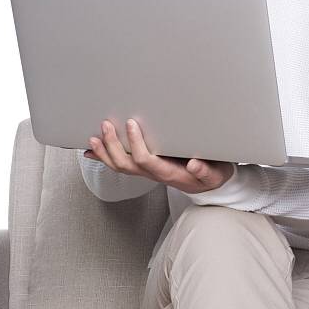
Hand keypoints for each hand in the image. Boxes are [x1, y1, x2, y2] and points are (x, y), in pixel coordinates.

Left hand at [83, 119, 233, 193]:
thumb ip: (205, 171)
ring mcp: (148, 173)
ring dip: (105, 153)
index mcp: (170, 173)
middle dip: (113, 146)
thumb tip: (194, 164)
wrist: (211, 185)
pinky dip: (105, 158)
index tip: (132, 124)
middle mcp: (155, 174)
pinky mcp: (146, 168)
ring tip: (94, 137)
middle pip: (127, 165)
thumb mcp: (215, 174)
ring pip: (121, 167)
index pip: (147, 160)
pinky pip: (122, 166)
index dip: (136, 144)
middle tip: (106, 125)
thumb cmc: (212, 176)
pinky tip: (94, 151)